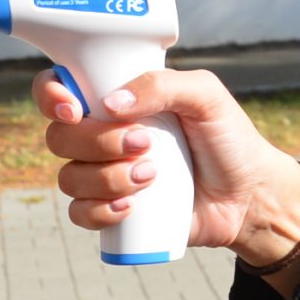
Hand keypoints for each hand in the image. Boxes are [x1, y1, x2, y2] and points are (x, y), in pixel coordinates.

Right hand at [35, 67, 299, 286]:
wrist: (249, 195)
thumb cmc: (229, 138)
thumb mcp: (206, 96)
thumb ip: (162, 85)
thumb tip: (110, 105)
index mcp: (114, 99)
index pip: (58, 89)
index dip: (50, 95)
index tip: (74, 108)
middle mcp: (101, 135)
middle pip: (59, 136)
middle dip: (96, 141)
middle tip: (145, 143)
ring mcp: (104, 175)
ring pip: (69, 177)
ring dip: (106, 178)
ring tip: (153, 176)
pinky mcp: (112, 212)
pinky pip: (79, 214)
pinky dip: (99, 211)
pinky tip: (131, 207)